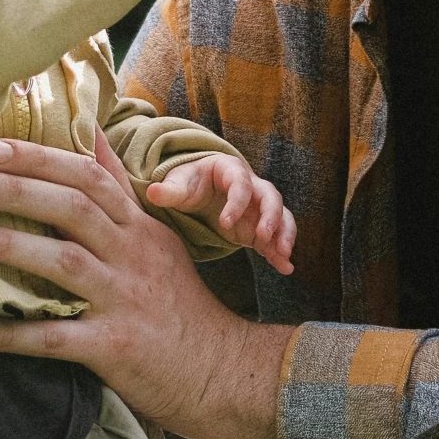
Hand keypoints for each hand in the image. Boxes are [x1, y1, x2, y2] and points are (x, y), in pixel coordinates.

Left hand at [0, 134, 288, 438]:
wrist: (216, 369)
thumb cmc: (176, 299)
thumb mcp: (155, 235)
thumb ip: (118, 186)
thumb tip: (89, 130)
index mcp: (138, 227)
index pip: (90, 177)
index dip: (41, 158)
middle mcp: (132, 255)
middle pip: (73, 208)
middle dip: (17, 190)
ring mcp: (123, 300)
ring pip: (62, 262)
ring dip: (6, 245)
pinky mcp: (112, 346)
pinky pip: (52, 337)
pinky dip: (7, 332)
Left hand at [147, 154, 295, 274]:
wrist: (199, 190)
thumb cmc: (189, 183)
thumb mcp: (179, 184)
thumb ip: (168, 190)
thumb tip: (153, 192)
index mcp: (230, 170)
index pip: (240, 183)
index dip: (236, 202)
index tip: (224, 223)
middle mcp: (252, 187)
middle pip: (271, 196)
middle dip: (270, 216)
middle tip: (263, 236)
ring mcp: (258, 208)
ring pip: (281, 216)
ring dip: (284, 234)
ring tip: (283, 255)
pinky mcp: (259, 227)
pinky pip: (276, 237)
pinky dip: (280, 252)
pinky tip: (285, 268)